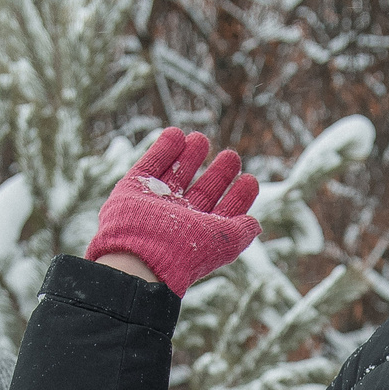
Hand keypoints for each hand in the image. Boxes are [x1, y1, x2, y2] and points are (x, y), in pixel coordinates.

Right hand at [84, 128, 261, 296]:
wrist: (140, 256)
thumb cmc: (184, 251)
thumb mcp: (222, 242)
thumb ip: (240, 231)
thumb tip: (256, 224)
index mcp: (199, 235)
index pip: (223, 213)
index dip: (237, 197)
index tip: (250, 180)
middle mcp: (177, 220)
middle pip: (201, 192)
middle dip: (217, 174)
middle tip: (232, 156)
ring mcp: (154, 203)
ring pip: (175, 175)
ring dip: (189, 156)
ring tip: (201, 138)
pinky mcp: (133, 189)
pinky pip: (149, 165)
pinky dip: (162, 149)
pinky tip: (176, 134)